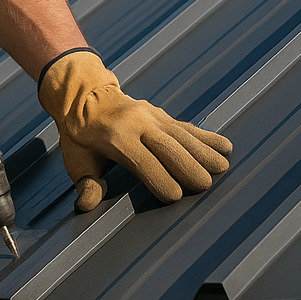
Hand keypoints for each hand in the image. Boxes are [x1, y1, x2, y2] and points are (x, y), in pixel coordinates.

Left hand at [38, 49, 232, 211]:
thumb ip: (85, 182)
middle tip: (206, 186)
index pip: (141, 160)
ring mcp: (153, 117)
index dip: (158, 178)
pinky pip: (187, 127)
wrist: (85, 95)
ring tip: (222, 167)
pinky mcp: (163, 115)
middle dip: (188, 166)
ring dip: (204, 151)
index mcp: (115, 136)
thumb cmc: (81, 134)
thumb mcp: (75, 159)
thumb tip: (86, 204)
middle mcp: (138, 123)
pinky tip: (224, 146)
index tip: (174, 196)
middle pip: (168, 146)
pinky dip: (206, 137)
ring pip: (182, 134)